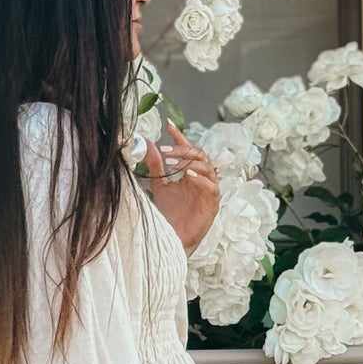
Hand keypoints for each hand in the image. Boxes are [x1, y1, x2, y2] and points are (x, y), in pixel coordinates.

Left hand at [145, 121, 219, 253]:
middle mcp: (202, 180)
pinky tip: (188, 176)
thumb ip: (156, 166)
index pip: (188, 150)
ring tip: (172, 162)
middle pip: (199, 156)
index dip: (180, 136)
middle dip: (183, 149)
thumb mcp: (160, 185)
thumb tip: (150, 145)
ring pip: (208, 168)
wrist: (173, 238)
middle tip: (166, 149)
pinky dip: (201, 179)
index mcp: (191, 174)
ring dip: (190, 162)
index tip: (168, 124)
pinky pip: (212, 187)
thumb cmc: (169, 215)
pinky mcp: (213, 205)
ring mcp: (209, 192)